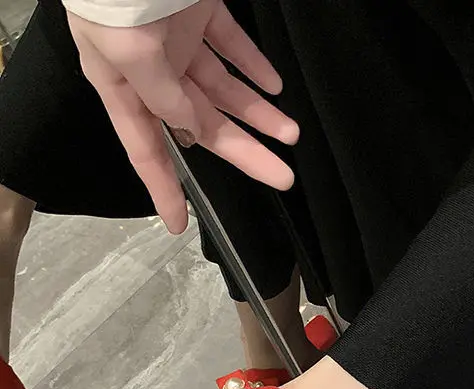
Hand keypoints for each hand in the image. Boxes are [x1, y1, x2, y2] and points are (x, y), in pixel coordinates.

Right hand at [67, 0, 299, 232]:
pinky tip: (275, 85)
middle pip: (203, 125)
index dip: (163, 189)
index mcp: (124, 86)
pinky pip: (231, 44)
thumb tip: (193, 130)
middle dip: (244, 153)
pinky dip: (254, 65)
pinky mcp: (198, 11)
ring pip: (225, 88)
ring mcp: (176, 40)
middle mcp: (152, 71)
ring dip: (259, 112)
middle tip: (283, 178)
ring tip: (291, 135)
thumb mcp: (131, 56)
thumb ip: (164, 100)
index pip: (147, 150)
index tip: (178, 224)